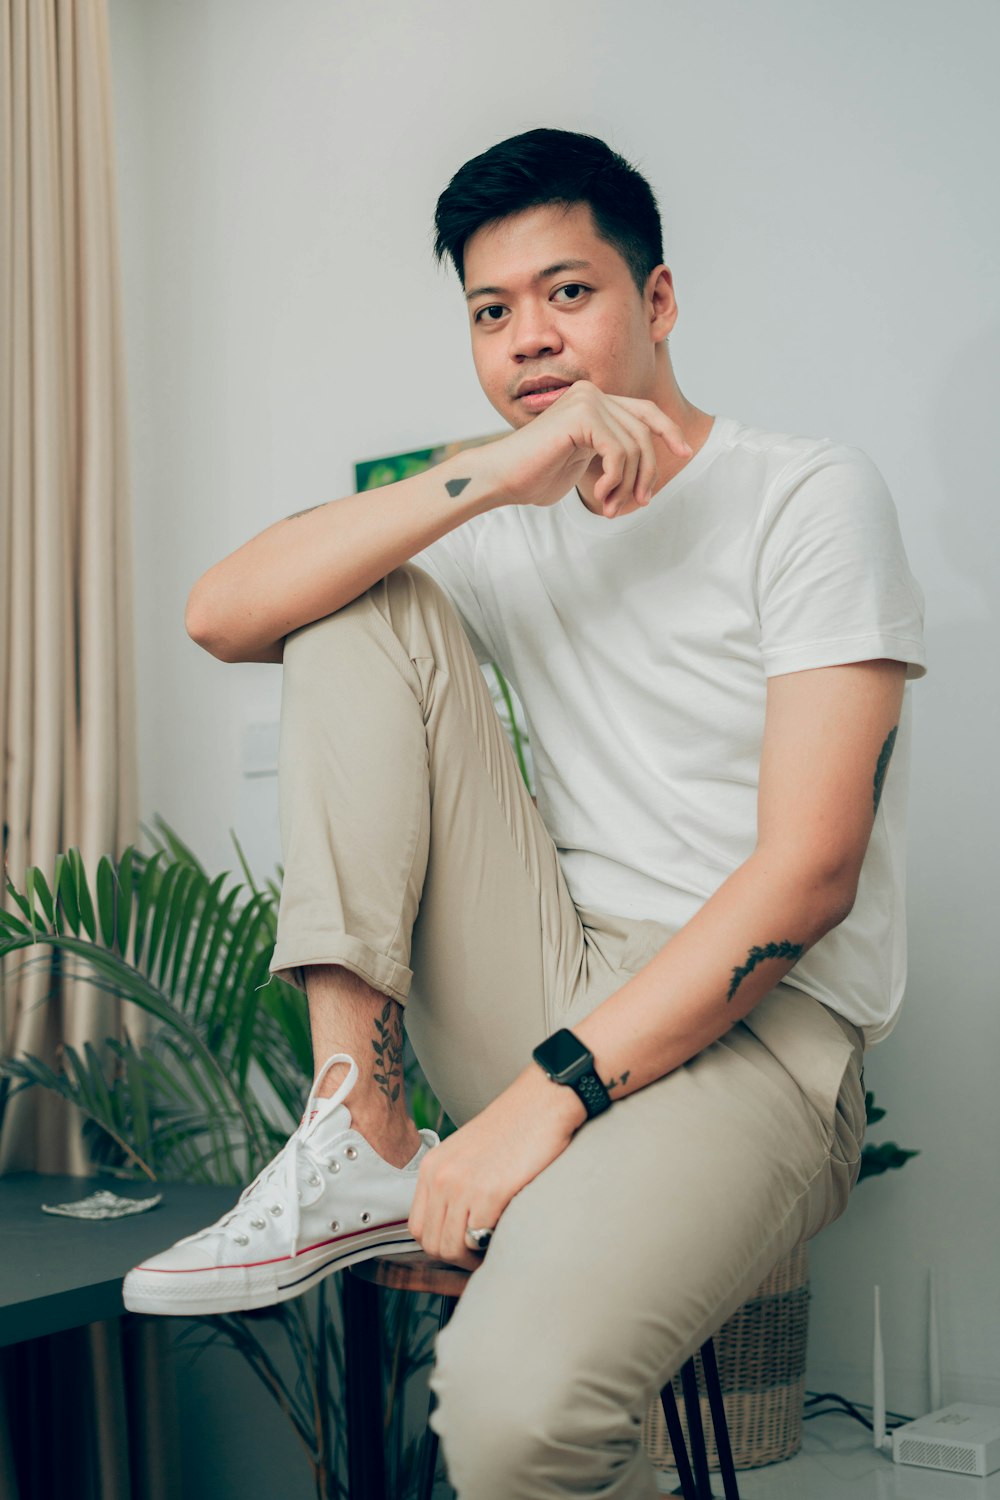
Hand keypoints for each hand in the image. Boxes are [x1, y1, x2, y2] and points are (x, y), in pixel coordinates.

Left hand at [407, 1067, 580, 1271]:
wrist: (541, 1103)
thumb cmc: (513, 1128)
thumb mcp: (467, 1153)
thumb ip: (453, 1184)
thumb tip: (455, 1225)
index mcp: (432, 1167)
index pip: (417, 1226)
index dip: (438, 1242)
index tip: (461, 1244)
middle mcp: (441, 1177)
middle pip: (431, 1243)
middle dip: (455, 1256)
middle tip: (479, 1252)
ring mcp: (463, 1186)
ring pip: (451, 1248)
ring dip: (472, 1257)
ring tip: (491, 1246)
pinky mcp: (490, 1193)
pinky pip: (480, 1240)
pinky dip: (491, 1247)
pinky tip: (503, 1233)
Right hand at [480, 379, 692, 517]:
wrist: (502, 478)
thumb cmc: (536, 475)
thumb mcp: (584, 460)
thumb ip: (611, 453)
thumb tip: (647, 466)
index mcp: (593, 400)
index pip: (644, 411)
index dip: (668, 430)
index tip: (684, 451)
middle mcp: (591, 393)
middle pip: (643, 433)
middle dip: (646, 472)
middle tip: (639, 502)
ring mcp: (586, 400)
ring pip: (633, 446)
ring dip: (627, 484)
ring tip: (610, 505)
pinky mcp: (581, 415)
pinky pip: (618, 452)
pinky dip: (614, 480)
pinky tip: (599, 494)